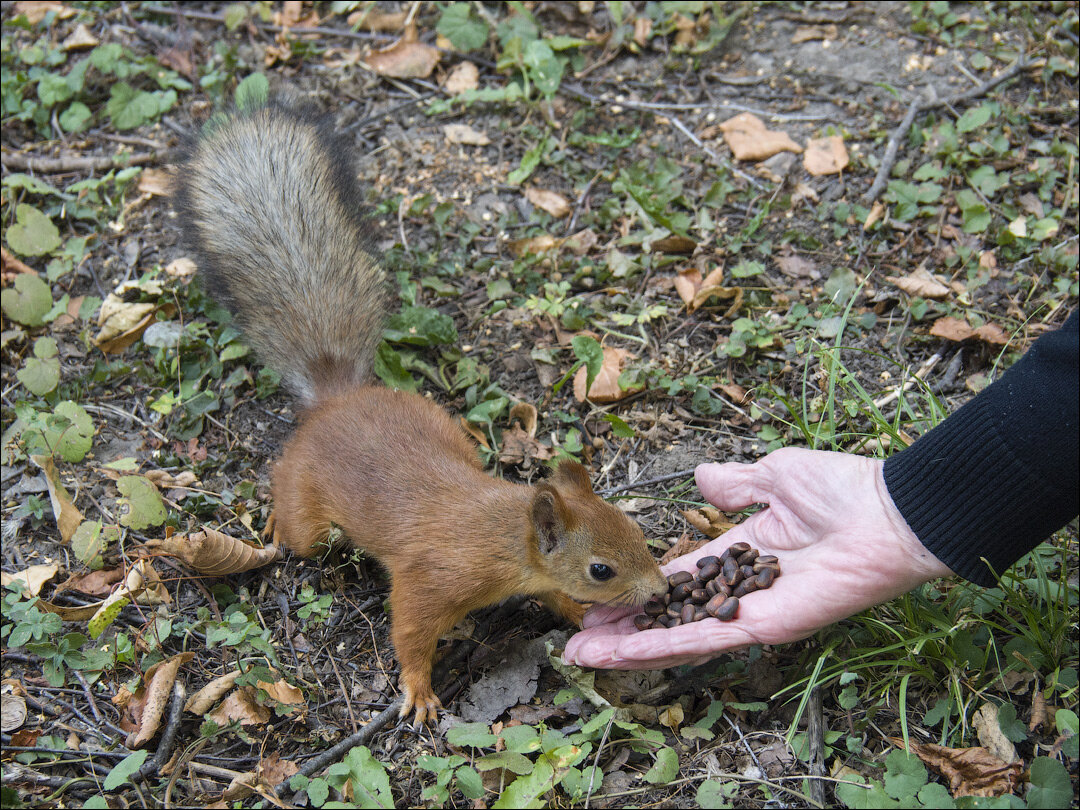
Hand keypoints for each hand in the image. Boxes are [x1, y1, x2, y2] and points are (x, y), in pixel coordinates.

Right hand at [563, 447, 951, 669]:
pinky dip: (658, 646)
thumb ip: (734, 483)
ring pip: (675, 636)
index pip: (678, 579)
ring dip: (627, 646)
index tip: (603, 597)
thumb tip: (700, 478)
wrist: (887, 513)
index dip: (639, 590)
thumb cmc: (841, 489)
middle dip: (622, 627)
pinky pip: (700, 640)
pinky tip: (620, 652)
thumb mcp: (774, 474)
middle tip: (577, 637)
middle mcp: (738, 591)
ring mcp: (748, 614)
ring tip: (582, 654)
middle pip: (667, 615)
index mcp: (739, 554)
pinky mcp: (762, 629)